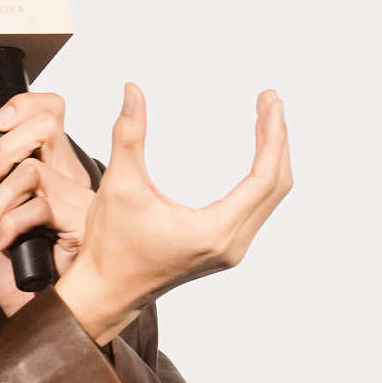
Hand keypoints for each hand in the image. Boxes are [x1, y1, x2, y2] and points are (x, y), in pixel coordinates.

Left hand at [0, 92, 96, 316]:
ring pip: (32, 170)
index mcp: (49, 169)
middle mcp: (68, 178)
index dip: (24, 105)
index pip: (48, 112)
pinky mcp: (80, 223)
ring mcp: (77, 199)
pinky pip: (39, 205)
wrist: (19, 305)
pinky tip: (2, 243)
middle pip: (44, 128)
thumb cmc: (7, 261)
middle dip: (3, 149)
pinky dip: (9, 224)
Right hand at [58, 82, 293, 343]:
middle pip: (276, 186)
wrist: (104, 291)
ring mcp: (229, 250)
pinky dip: (261, 178)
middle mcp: (231, 244)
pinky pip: (256, 208)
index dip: (272, 137)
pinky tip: (254, 155)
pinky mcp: (221, 249)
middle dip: (277, 140)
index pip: (263, 179)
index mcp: (214, 231)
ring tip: (265, 120)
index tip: (270, 103)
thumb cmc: (110, 246)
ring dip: (272, 158)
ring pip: (269, 199)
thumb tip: (133, 91)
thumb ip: (128, 135)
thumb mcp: (119, 185)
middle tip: (270, 101)